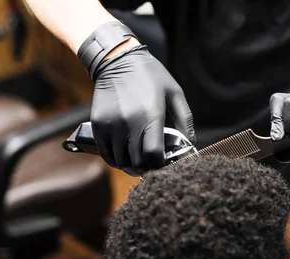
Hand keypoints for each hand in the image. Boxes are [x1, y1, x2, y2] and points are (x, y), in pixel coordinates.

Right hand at [91, 44, 194, 174]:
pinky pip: (106, 153)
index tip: (163, 165)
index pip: (153, 155)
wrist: (117, 60)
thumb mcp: (175, 93)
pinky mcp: (99, 125)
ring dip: (131, 165)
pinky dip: (115, 159)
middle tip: (152, 166)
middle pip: (137, 162)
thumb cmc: (151, 76)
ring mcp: (112, 126)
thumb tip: (191, 143)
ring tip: (139, 161)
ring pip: (121, 160)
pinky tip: (124, 156)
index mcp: (151, 116)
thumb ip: (185, 119)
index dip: (159, 166)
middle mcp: (129, 124)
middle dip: (147, 168)